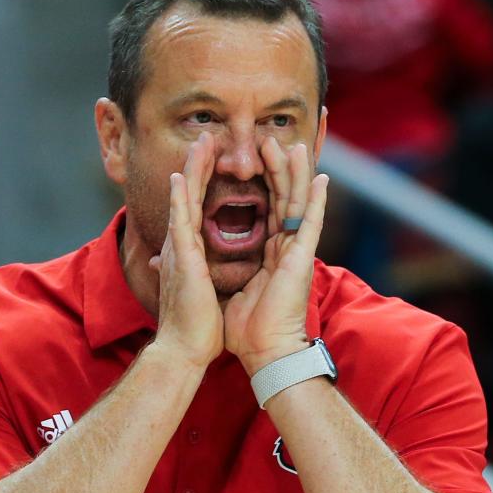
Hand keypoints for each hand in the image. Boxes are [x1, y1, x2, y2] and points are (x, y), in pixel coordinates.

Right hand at [151, 133, 223, 370]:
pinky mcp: (181, 261)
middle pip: (190, 197)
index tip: (211, 161)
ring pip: (184, 201)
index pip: (198, 210)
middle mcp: (181, 248)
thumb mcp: (198, 293)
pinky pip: (180, 222)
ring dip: (191, 170)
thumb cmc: (195, 328)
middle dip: (198, 167)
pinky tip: (179, 177)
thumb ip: (194, 276)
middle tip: (205, 139)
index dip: (204, 185)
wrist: (184, 350)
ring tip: (199, 143)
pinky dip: (179, 199)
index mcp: (189, 255)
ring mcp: (179, 252)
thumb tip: (192, 271)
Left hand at [223, 136, 328, 375]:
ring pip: (297, 203)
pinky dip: (317, 200)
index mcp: (268, 255)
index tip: (249, 160)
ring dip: (294, 173)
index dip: (259, 184)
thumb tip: (171, 254)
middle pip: (282, 199)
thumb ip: (204, 266)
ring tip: (291, 145)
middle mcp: (284, 250)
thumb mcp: (218, 288)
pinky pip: (310, 223)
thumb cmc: (245, 330)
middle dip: (276, 169)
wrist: (263, 352)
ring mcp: (296, 253)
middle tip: (268, 140)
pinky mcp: (302, 259)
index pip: (265, 210)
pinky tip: (320, 176)